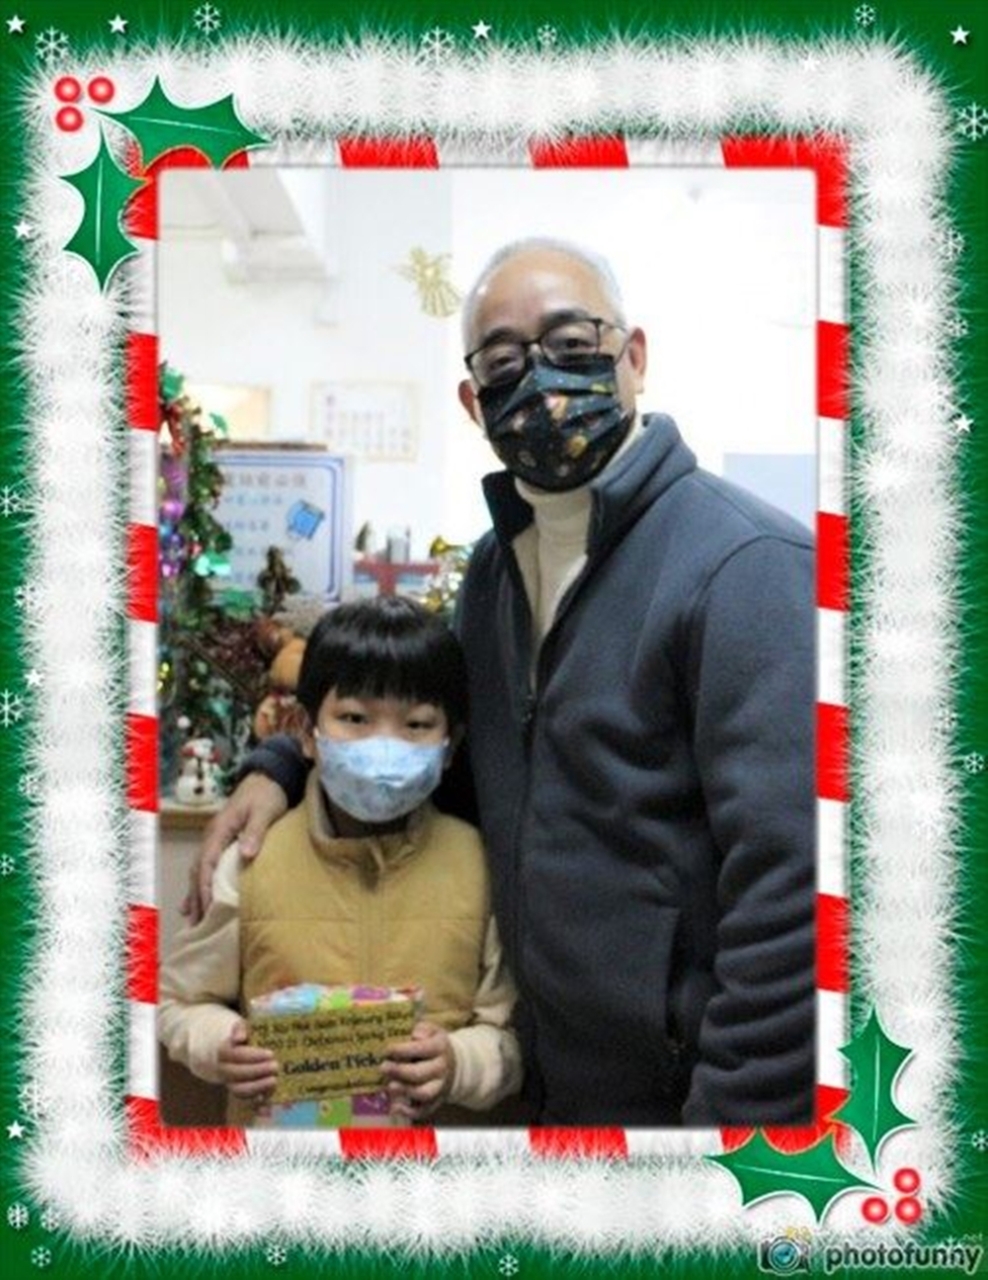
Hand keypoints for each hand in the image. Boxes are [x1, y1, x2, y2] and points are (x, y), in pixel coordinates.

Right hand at [181, 773, 288, 922]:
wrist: (268, 776)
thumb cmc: (267, 794)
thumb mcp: (264, 811)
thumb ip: (255, 831)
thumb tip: (246, 855)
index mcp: (219, 830)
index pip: (207, 863)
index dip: (205, 887)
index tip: (207, 910)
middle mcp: (212, 836)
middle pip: (199, 871)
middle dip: (197, 898)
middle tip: (197, 925)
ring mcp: (215, 839)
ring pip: (200, 871)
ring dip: (196, 894)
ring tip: (193, 920)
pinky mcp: (222, 842)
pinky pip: (207, 867)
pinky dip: (201, 885)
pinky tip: (198, 901)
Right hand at [216, 1019, 278, 1100]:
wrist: (238, 1053)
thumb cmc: (245, 1038)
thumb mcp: (242, 1028)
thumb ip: (240, 1028)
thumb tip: (240, 1037)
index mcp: (224, 1052)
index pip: (236, 1055)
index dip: (253, 1056)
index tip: (271, 1053)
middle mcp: (224, 1071)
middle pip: (236, 1074)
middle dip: (257, 1071)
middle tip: (276, 1066)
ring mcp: (232, 1084)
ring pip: (240, 1091)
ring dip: (258, 1087)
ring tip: (275, 1081)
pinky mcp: (241, 1095)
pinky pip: (246, 1104)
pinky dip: (256, 1106)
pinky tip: (267, 1106)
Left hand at [381, 1021, 454, 1119]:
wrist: (452, 1064)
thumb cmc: (433, 1045)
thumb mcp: (432, 1031)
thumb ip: (422, 1028)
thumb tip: (414, 1034)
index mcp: (440, 1048)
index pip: (422, 1049)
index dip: (403, 1050)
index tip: (387, 1049)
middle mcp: (442, 1068)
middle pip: (420, 1073)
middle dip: (399, 1071)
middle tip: (382, 1067)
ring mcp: (439, 1087)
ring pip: (423, 1094)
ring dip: (404, 1091)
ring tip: (389, 1086)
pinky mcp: (434, 1102)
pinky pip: (422, 1111)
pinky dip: (407, 1111)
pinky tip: (394, 1106)